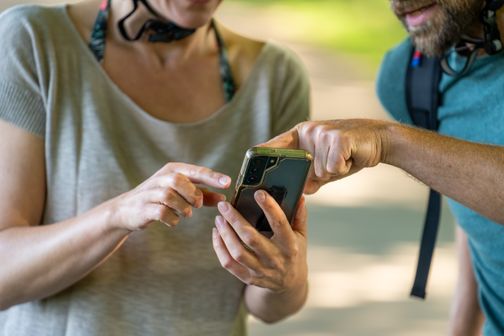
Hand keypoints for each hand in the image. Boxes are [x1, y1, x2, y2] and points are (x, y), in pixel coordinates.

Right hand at [110, 163, 230, 230]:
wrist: (127, 210)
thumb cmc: (160, 199)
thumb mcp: (182, 194)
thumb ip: (203, 195)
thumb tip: (224, 198)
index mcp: (173, 170)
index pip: (196, 171)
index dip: (212, 177)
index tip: (227, 183)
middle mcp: (161, 178)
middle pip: (179, 180)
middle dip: (192, 194)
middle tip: (198, 204)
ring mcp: (150, 192)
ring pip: (170, 196)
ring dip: (183, 208)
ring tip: (186, 213)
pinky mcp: (144, 208)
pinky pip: (161, 212)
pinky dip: (172, 218)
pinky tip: (174, 220)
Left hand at [212, 191, 306, 292]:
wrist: (291, 283)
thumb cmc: (295, 253)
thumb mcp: (301, 235)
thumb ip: (299, 216)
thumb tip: (299, 196)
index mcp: (289, 245)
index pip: (279, 223)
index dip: (269, 207)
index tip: (258, 193)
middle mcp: (275, 258)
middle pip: (251, 237)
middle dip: (235, 219)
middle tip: (224, 205)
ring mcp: (261, 270)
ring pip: (237, 252)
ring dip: (225, 233)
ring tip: (219, 218)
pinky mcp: (249, 278)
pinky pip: (229, 264)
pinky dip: (219, 248)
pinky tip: (217, 234)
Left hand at [262, 119, 390, 193]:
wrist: (377, 141)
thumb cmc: (346, 155)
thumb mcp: (322, 167)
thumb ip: (306, 178)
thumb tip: (294, 194)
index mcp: (299, 135)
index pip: (273, 145)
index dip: (260, 158)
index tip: (248, 170)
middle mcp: (308, 130)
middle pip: (298, 166)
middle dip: (313, 174)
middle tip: (327, 167)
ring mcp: (323, 132)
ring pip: (318, 170)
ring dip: (331, 172)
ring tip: (343, 159)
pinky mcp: (339, 138)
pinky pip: (333, 167)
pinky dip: (343, 168)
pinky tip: (350, 158)